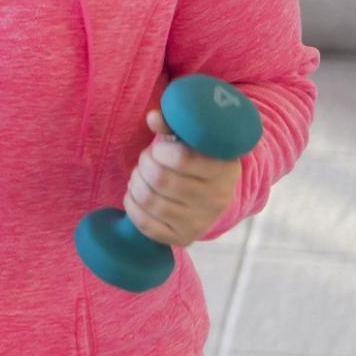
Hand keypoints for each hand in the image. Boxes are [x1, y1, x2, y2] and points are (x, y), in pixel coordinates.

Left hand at [124, 108, 242, 246]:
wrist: (213, 193)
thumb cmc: (199, 158)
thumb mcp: (194, 138)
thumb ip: (174, 124)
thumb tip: (152, 117)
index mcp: (224, 169)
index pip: (181, 158)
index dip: (160, 150)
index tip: (158, 148)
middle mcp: (216, 199)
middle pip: (160, 179)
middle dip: (144, 164)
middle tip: (146, 160)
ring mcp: (200, 222)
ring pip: (150, 200)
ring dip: (135, 182)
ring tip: (141, 175)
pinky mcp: (183, 238)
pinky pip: (145, 224)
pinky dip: (131, 205)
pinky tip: (135, 195)